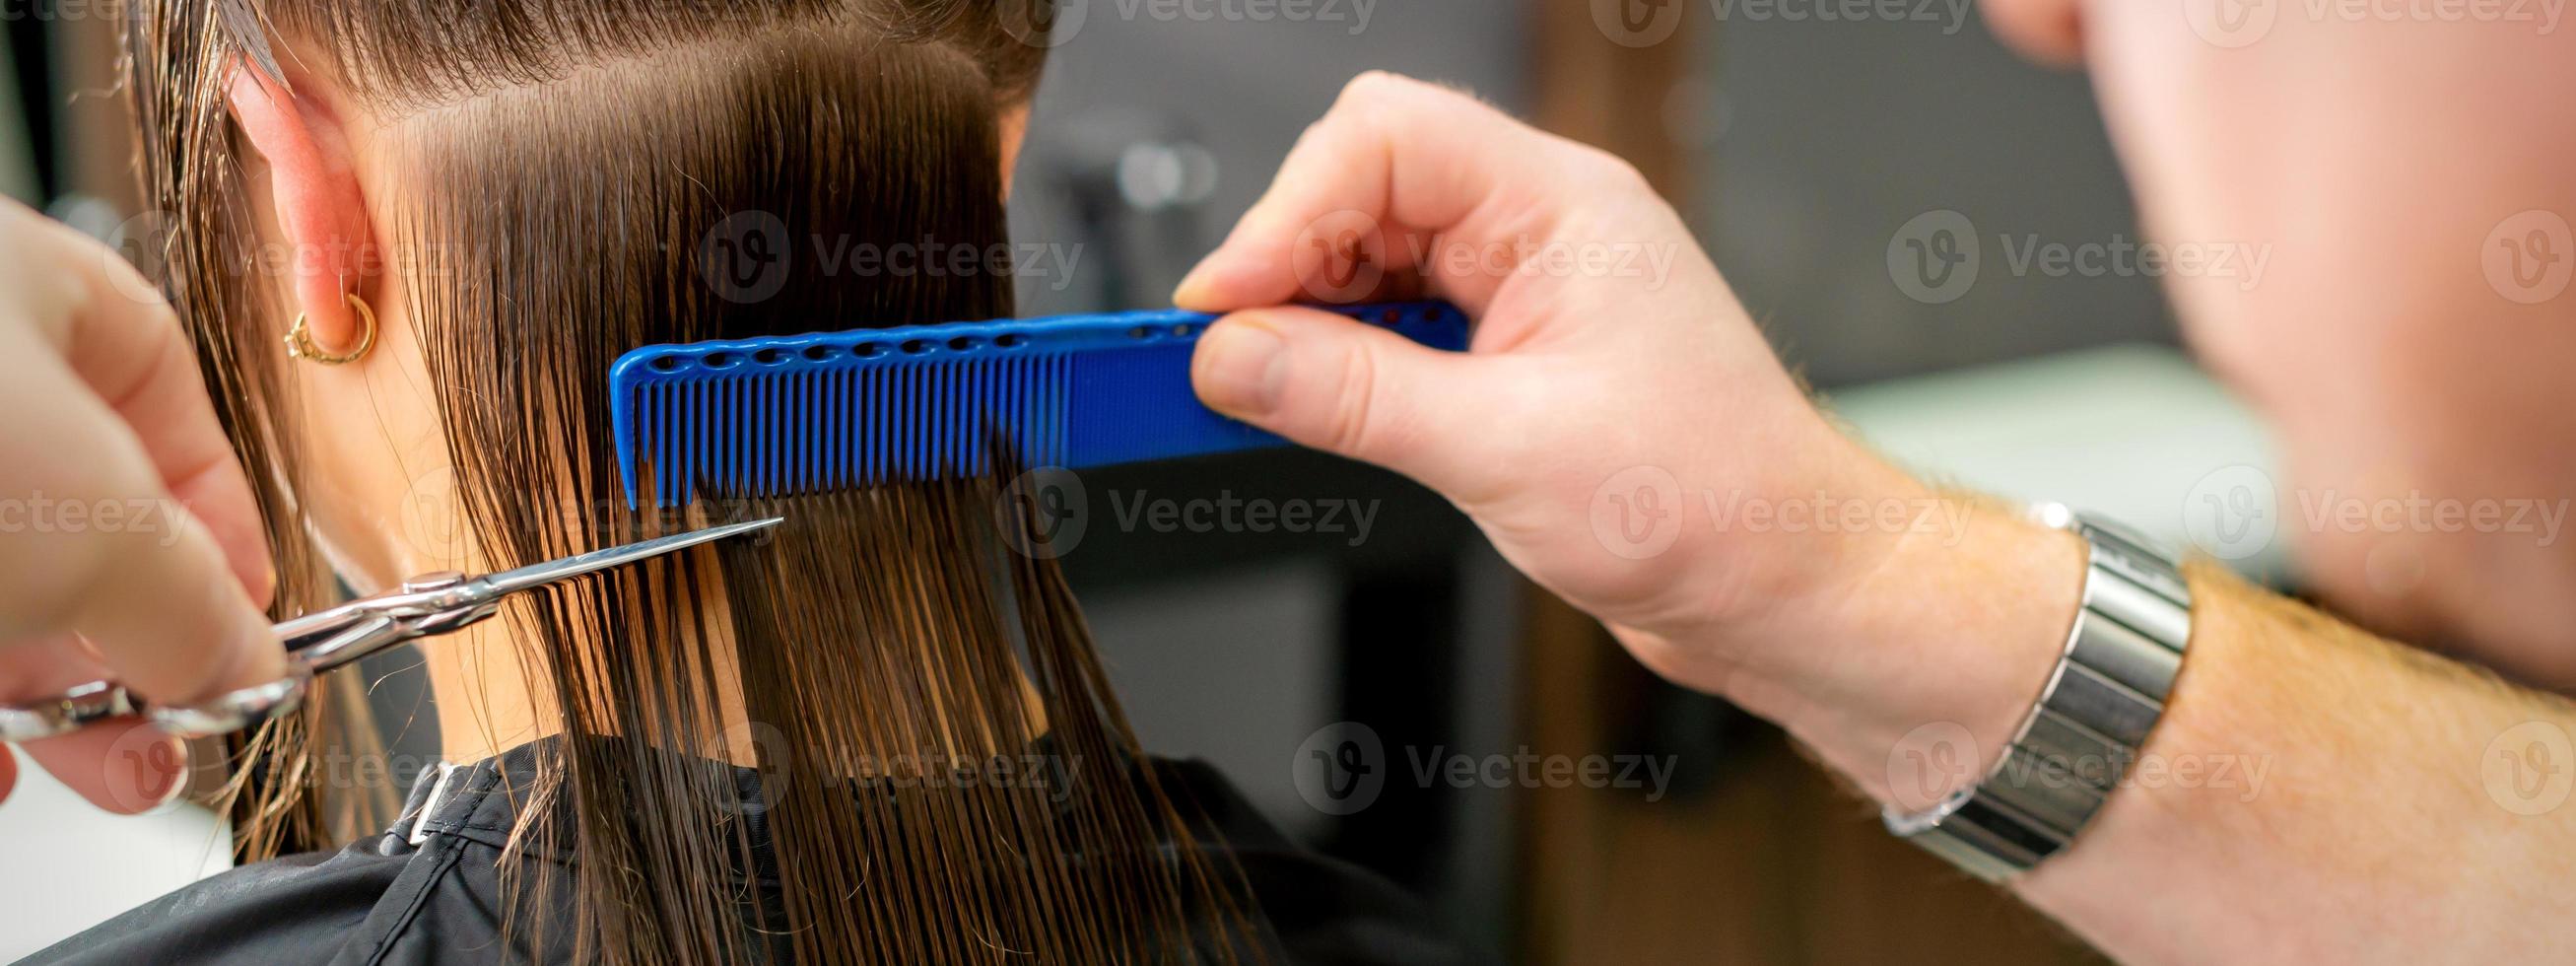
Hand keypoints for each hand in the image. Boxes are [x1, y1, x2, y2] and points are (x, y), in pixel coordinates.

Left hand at [0, 199, 282, 812]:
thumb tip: (253, 675)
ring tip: (98, 766)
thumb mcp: (107, 526)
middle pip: (76, 513)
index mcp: (35, 287)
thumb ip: (202, 609)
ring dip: (54, 692)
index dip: (225, 530)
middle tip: (171, 731)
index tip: (251, 630)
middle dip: (135, 645)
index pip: (170, 404)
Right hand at [1180, 73, 2079, 798]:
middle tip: (1227, 355)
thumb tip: (1231, 358)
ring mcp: (1526, 291)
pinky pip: (1396, 324)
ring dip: (1311, 320)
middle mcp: (1543, 231)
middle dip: (1287, 265)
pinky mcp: (1511, 354)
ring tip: (1270, 393)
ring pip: (1371, 258)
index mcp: (1563, 208)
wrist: (1786, 585)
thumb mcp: (1502, 451)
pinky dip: (1344, 361)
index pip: (1386, 139)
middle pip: (1365, 188)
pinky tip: (1324, 411)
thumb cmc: (1713, 503)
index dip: (1287, 212)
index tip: (1227, 303)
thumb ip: (1351, 398)